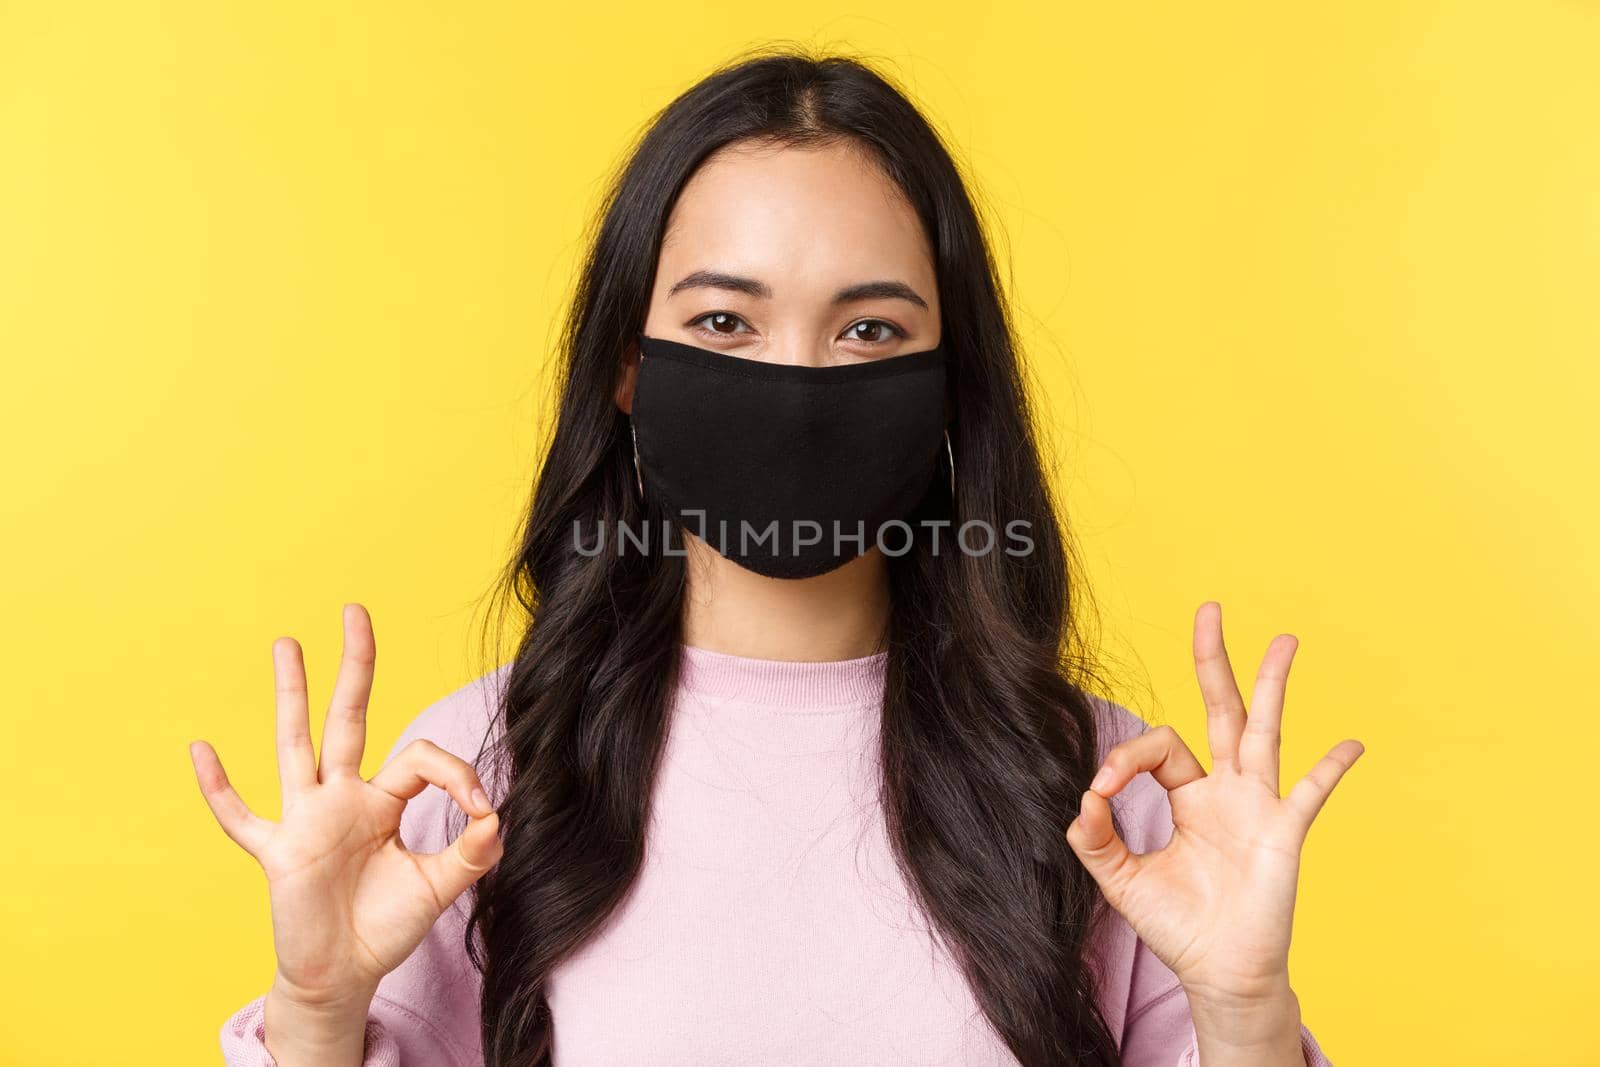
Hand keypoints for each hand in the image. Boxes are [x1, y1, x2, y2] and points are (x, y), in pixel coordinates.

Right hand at [189, 603, 502, 1016]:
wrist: (343, 975)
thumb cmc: (386, 926)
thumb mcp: (438, 888)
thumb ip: (470, 854)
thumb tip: (498, 819)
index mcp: (382, 801)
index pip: (419, 759)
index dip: (456, 774)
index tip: (482, 809)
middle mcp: (341, 798)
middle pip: (348, 719)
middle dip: (355, 668)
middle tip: (357, 611)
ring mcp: (305, 821)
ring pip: (295, 745)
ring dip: (291, 696)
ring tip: (287, 643)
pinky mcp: (277, 853)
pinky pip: (242, 818)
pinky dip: (219, 789)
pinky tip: (200, 750)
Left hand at [1066, 601, 1363, 1012]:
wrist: (1218, 972)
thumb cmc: (1176, 925)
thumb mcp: (1120, 879)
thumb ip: (1095, 839)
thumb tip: (1081, 799)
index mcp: (1189, 796)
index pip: (1158, 747)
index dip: (1125, 756)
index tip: (1102, 787)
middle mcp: (1226, 790)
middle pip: (1220, 711)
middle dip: (1213, 661)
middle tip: (1209, 610)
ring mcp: (1258, 806)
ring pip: (1264, 732)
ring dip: (1271, 685)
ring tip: (1283, 640)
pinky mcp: (1282, 833)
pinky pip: (1309, 794)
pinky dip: (1329, 769)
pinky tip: (1352, 744)